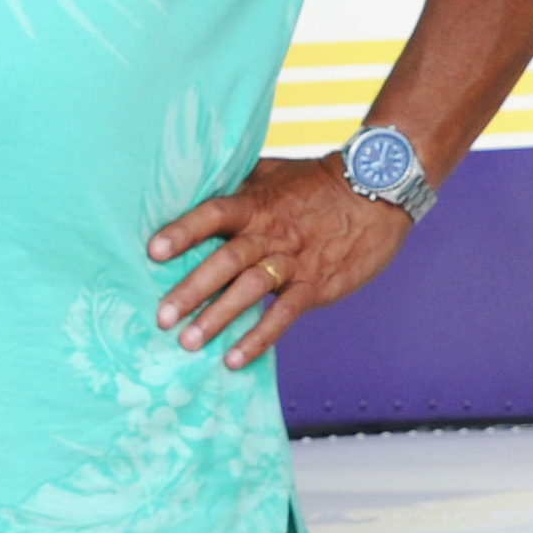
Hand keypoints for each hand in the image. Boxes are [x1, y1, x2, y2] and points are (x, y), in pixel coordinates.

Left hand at [146, 154, 412, 368]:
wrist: (378, 189)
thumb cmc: (318, 182)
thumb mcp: (274, 174)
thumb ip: (237, 186)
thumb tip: (192, 190)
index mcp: (256, 203)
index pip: (213, 214)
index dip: (184, 231)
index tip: (153, 251)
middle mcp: (271, 232)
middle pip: (227, 259)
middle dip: (192, 290)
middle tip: (162, 317)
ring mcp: (295, 260)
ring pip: (251, 289)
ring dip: (219, 317)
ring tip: (189, 343)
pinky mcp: (317, 284)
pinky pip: (285, 314)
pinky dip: (259, 338)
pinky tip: (234, 359)